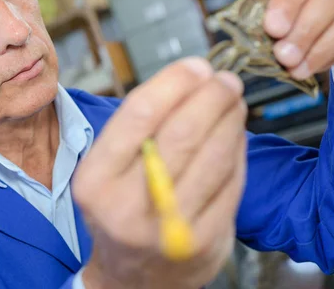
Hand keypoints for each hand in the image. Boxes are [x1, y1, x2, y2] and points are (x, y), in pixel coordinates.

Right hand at [72, 57, 247, 288]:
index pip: (138, 115)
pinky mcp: (206, 241)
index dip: (174, 82)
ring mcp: (170, 228)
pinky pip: (232, 182)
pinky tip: (235, 134)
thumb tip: (189, 81)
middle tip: (225, 80)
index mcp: (96, 180)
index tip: (196, 66)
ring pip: (214, 156)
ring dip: (231, 118)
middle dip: (212, 96)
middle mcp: (129, 206)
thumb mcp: (105, 172)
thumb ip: (137, 131)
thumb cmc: (119, 209)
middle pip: (182, 133)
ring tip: (234, 100)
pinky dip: (237, 150)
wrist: (133, 278)